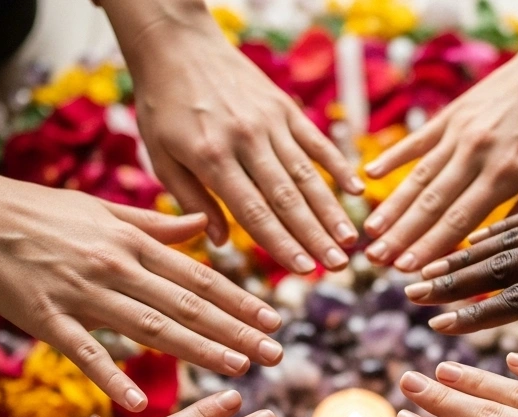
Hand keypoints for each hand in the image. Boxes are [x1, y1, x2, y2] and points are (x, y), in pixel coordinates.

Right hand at [0, 177, 284, 410]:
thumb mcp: (102, 208)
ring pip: (151, 327)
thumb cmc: (35, 210)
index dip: (239, 299)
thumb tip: (204, 226)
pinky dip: (113, 377)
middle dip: (236, 330)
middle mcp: (115, 266)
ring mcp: (81, 293)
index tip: (273, 319)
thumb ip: (155, 223)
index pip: (198, 276)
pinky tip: (141, 404)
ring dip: (198, 350)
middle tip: (275, 353)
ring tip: (238, 370)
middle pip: (188, 304)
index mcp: (130, 240)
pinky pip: (86, 353)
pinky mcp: (45, 318)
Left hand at [119, 10, 364, 273]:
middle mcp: (245, 139)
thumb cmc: (162, 107)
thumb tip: (223, 243)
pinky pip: (316, 140)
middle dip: (315, 236)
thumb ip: (191, 200)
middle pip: (287, 198)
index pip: (253, 212)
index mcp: (211, 157)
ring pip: (307, 174)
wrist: (176, 44)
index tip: (303, 271)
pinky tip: (356, 190)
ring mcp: (269, 121)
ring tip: (350, 240)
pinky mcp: (283, 106)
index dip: (281, 244)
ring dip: (330, 210)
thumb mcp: (162, 157)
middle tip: (337, 266)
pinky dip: (338, 164)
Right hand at [362, 33, 517, 272]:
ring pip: (418, 176)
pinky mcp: (452, 114)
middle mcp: (476, 152)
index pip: (460, 219)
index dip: (430, 247)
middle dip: (401, 235)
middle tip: (374, 261)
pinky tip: (371, 175)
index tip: (407, 270)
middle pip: (431, 202)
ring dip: (392, 207)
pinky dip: (393, 157)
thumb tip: (497, 248)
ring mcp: (459, 131)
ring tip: (370, 232)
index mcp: (506, 172)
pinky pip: (417, 140)